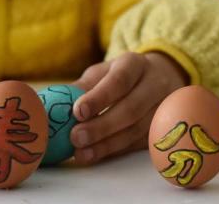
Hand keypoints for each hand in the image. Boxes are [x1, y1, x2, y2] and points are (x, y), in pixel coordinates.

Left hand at [69, 51, 187, 164]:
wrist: (159, 77)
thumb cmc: (121, 76)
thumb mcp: (103, 73)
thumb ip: (83, 87)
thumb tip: (55, 106)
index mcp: (135, 64)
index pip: (120, 80)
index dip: (99, 97)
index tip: (78, 112)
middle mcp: (154, 84)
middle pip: (131, 108)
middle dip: (102, 126)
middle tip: (76, 137)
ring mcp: (162, 107)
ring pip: (137, 130)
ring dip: (107, 144)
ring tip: (81, 153)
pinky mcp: (161, 127)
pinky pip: (139, 143)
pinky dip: (115, 150)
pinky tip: (96, 154)